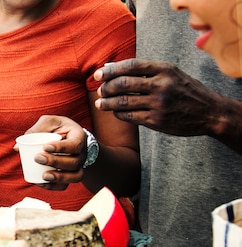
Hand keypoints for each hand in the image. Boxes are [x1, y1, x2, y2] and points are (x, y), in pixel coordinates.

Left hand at [22, 115, 87, 189]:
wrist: (67, 137)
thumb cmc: (56, 128)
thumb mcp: (48, 123)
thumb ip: (34, 131)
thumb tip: (17, 148)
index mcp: (78, 137)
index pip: (75, 144)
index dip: (62, 148)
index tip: (45, 147)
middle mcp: (82, 153)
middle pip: (74, 162)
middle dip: (55, 162)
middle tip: (38, 158)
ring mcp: (78, 166)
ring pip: (74, 176)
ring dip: (59, 178)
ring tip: (43, 176)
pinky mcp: (70, 176)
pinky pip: (66, 185)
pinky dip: (55, 187)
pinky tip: (43, 183)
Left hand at [94, 58, 222, 135]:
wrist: (209, 112)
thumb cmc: (185, 90)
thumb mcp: (171, 73)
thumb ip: (145, 70)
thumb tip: (111, 67)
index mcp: (165, 69)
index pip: (131, 66)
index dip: (111, 70)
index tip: (98, 73)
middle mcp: (161, 85)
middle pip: (124, 84)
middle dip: (106, 87)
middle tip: (99, 90)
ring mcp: (158, 104)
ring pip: (124, 102)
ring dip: (107, 103)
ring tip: (100, 103)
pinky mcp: (156, 120)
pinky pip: (130, 116)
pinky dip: (119, 113)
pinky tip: (115, 111)